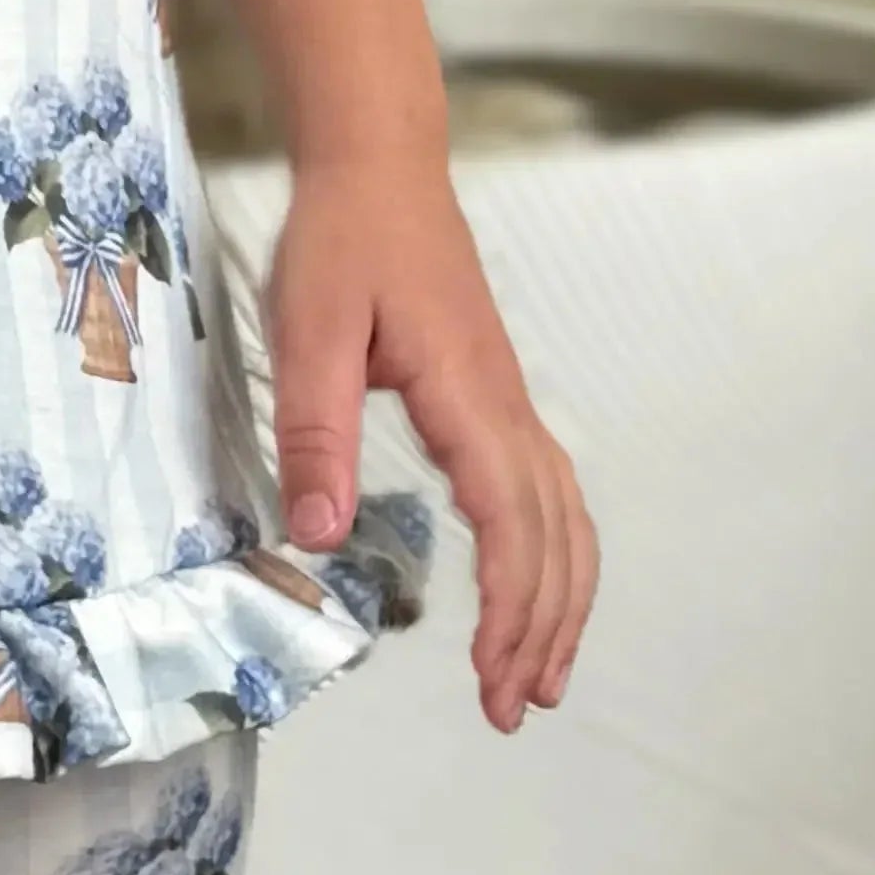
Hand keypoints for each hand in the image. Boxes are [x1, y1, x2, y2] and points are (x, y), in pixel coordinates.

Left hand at [263, 144, 599, 736]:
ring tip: (541, 678)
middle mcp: (506, 406)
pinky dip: (556, 553)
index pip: (513, 523)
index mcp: (467, 397)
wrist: (381, 165)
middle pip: (556, 536)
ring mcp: (510, 400)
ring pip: (566, 517)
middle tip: (514, 709)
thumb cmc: (343, 241)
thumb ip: (317, 434)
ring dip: (563, 600)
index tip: (493, 681)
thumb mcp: (308, 333)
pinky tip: (537, 587)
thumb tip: (319, 539)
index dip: (512, 609)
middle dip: (544, 629)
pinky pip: (550, 490)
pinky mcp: (497, 395)